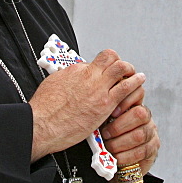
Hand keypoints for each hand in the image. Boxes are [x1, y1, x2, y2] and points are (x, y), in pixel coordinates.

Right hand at [29, 49, 143, 161]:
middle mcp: (89, 76)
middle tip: (123, 70)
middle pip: (111, 58)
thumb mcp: (53, 83)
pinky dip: (135, 83)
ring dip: (130, 70)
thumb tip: (72, 78)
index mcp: (75, 70)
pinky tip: (140, 82)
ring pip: (122, 68)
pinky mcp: (105, 104)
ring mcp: (98, 89)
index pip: (96, 61)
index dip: (103, 66)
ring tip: (135, 74)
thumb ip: (68, 78)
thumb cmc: (44, 109)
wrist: (42, 124)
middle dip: (119, 62)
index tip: (105, 72)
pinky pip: (126, 88)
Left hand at [101, 85, 159, 179]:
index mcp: (134, 105)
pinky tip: (117, 157)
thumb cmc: (108, 138)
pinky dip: (126, 155)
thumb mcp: (105, 122)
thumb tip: (95, 105)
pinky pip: (141, 151)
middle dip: (119, 126)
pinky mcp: (153, 149)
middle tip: (105, 134)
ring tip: (108, 147)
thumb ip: (105, 112)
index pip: (138, 93)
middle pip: (140, 114)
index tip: (113, 113)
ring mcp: (151, 133)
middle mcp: (146, 117)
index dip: (126, 101)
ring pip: (139, 135)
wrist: (116, 161)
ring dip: (120, 143)